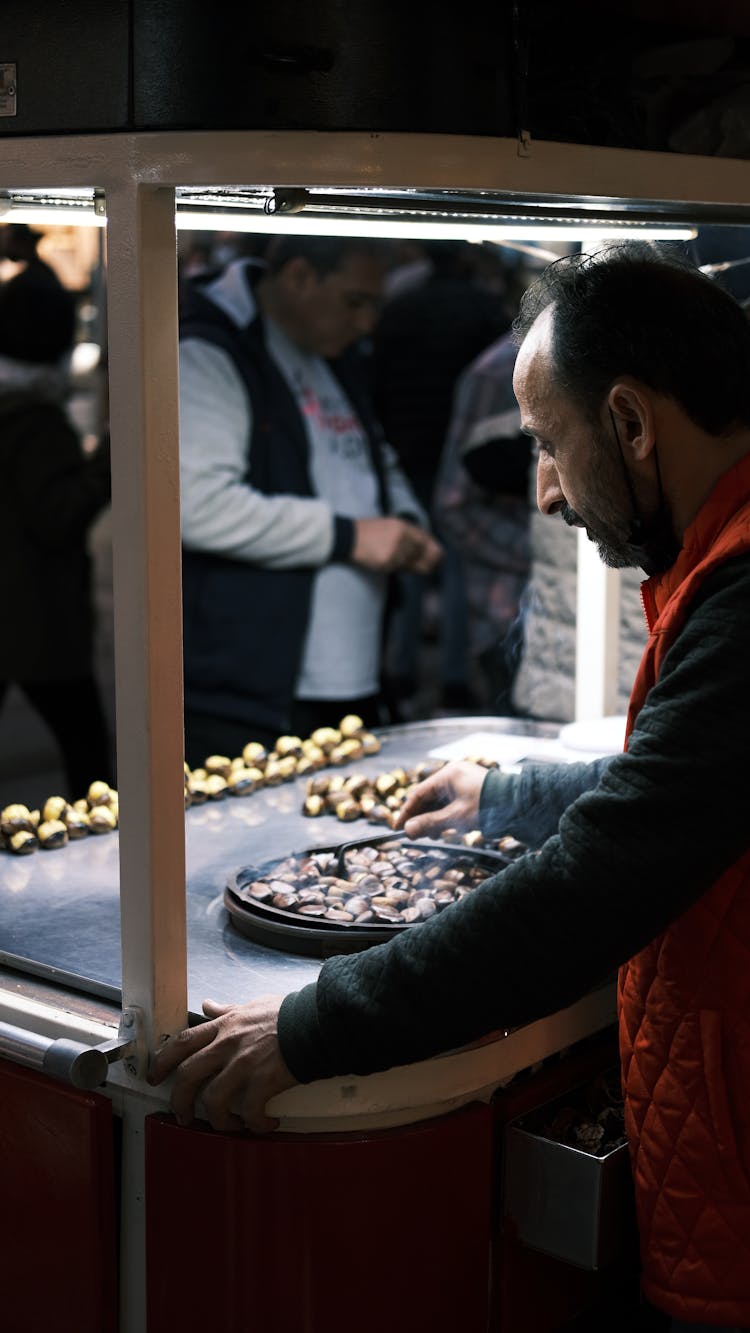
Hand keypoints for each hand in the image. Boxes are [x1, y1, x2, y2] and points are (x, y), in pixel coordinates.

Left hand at [147, 995, 297, 1132]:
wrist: (315, 1022)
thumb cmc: (287, 1014)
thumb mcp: (250, 1006)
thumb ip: (227, 1010)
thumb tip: (208, 1005)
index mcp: (223, 1027)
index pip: (181, 1043)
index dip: (163, 1061)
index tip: (155, 1076)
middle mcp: (227, 1046)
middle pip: (187, 1076)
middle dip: (179, 1100)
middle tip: (182, 1115)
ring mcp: (244, 1065)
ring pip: (213, 1100)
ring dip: (217, 1121)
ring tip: (228, 1127)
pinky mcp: (263, 1082)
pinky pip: (249, 1112)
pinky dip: (255, 1124)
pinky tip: (264, 1125)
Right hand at [351, 517, 442, 574]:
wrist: (349, 538)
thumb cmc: (369, 532)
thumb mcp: (390, 525)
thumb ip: (407, 534)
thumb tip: (424, 546)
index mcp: (402, 526)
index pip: (424, 539)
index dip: (434, 549)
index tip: (439, 555)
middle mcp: (401, 537)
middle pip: (421, 553)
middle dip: (429, 560)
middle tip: (434, 565)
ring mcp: (395, 550)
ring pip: (411, 562)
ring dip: (412, 565)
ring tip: (408, 563)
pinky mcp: (387, 562)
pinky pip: (399, 568)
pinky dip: (401, 568)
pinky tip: (396, 564)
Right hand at [393, 760, 486, 838]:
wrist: (520, 804)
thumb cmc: (488, 807)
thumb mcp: (456, 817)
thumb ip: (430, 823)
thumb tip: (408, 830)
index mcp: (448, 775)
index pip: (419, 793)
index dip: (407, 812)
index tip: (398, 828)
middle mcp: (454, 774)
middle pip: (429, 797)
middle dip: (421, 817)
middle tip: (414, 834)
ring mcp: (464, 782)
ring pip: (440, 801)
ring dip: (433, 818)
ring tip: (430, 835)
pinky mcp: (472, 790)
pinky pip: (452, 803)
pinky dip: (446, 816)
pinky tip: (444, 829)